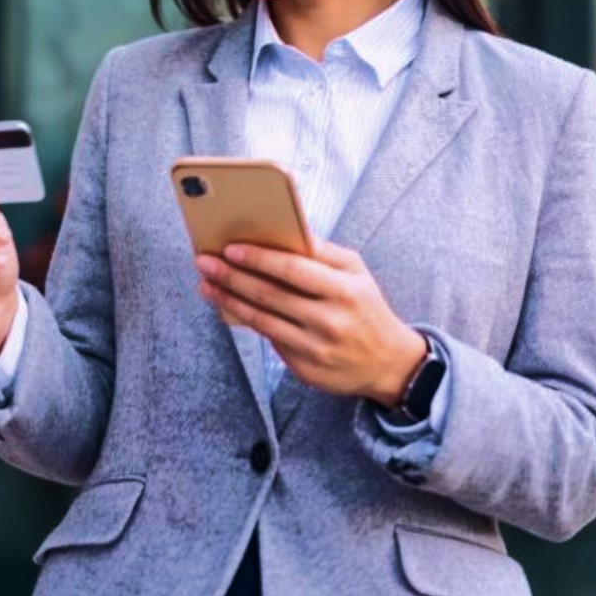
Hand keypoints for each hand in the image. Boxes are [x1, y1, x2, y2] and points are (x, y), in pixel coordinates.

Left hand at [195, 239, 427, 407]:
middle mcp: (330, 320)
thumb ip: (322, 251)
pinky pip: (269, 341)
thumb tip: (284, 226)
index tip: (230, 248)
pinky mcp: (305, 368)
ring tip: (206, 284)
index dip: (258, 258)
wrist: (390, 363)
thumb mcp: (356, 273)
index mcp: (345, 290)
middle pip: (270, 295)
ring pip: (262, 320)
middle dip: (232, 276)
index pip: (293, 269)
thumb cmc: (365, 307)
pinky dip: (245, 321)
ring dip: (228, 300)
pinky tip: (226, 307)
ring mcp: (316, 348)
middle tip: (205, 261)